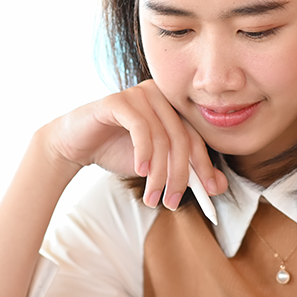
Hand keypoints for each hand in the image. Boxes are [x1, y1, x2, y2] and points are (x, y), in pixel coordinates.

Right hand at [44, 80, 226, 208]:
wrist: (77, 144)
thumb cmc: (117, 151)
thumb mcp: (156, 166)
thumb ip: (186, 172)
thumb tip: (219, 187)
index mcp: (173, 108)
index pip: (196, 138)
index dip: (205, 166)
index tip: (209, 193)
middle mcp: (160, 95)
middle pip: (181, 139)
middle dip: (179, 176)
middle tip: (171, 202)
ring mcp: (139, 94)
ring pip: (162, 138)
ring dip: (158, 174)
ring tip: (152, 196)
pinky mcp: (118, 100)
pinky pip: (140, 128)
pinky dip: (143, 153)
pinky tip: (139, 172)